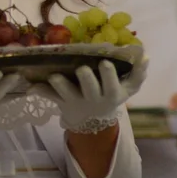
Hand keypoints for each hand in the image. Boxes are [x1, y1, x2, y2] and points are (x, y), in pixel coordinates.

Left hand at [30, 57, 148, 133]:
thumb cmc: (112, 95)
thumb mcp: (129, 89)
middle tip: (82, 68)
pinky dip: (40, 91)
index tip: (105, 63)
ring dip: (60, 86)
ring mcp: (76, 101)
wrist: (95, 120)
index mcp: (111, 94)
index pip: (111, 86)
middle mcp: (93, 98)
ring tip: (54, 76)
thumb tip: (145, 57)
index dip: (108, 76)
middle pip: (90, 90)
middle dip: (86, 80)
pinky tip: (31, 86)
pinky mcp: (61, 102)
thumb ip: (138, 74)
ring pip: (67, 94)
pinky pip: (50, 97)